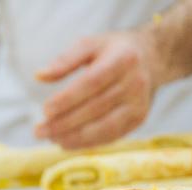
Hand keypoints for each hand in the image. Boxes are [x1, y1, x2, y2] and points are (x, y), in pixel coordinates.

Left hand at [34, 31, 159, 148]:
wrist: (152, 58)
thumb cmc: (112, 51)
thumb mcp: (90, 44)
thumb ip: (64, 60)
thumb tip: (39, 76)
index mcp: (123, 58)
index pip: (92, 83)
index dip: (68, 99)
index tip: (45, 110)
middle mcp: (135, 82)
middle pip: (95, 108)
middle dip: (64, 123)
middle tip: (39, 131)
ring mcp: (139, 103)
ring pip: (104, 127)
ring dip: (74, 137)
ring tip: (50, 139)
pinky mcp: (139, 119)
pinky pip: (111, 136)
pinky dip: (87, 143)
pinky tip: (67, 142)